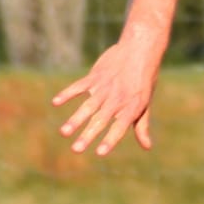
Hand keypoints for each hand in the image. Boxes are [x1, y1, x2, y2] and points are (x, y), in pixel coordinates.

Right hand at [52, 32, 163, 154]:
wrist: (140, 50)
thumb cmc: (144, 80)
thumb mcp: (145, 103)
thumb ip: (142, 125)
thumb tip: (147, 147)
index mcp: (131, 108)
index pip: (119, 128)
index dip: (110, 140)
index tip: (100, 153)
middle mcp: (117, 100)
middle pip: (100, 121)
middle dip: (88, 136)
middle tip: (76, 149)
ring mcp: (105, 88)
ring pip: (88, 106)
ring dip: (75, 119)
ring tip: (64, 132)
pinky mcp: (95, 77)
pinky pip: (79, 86)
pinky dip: (68, 93)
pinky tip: (56, 102)